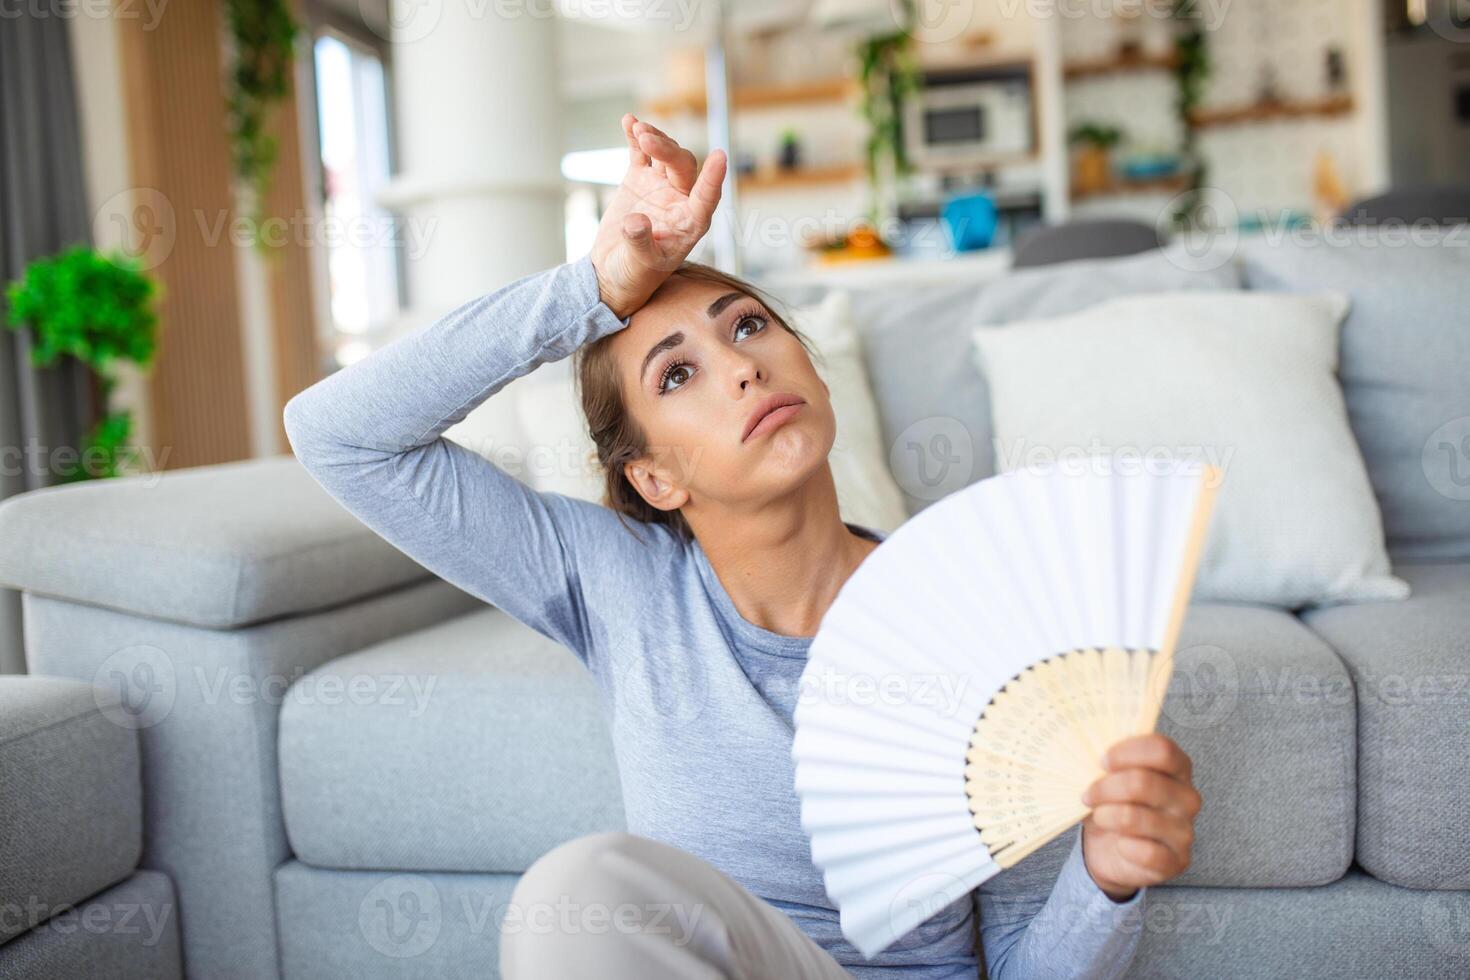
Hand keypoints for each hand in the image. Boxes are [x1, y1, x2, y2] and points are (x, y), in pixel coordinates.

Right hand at [589, 114, 727, 319]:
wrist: (612, 271)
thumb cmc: (634, 275)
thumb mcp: (638, 264)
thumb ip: (640, 243)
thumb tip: (636, 222)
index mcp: (691, 223)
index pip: (707, 198)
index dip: (713, 178)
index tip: (720, 156)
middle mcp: (681, 201)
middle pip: (682, 166)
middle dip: (666, 150)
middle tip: (646, 140)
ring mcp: (661, 187)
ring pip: (665, 154)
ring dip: (654, 138)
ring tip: (636, 129)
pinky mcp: (640, 180)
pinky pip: (641, 153)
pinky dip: (636, 137)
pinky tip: (628, 121)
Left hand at [1079, 733, 1201, 902]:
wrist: (1112, 851)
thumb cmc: (1114, 805)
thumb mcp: (1111, 778)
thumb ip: (1110, 763)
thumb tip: (1087, 753)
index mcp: (1178, 769)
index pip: (1162, 750)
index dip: (1127, 753)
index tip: (1102, 761)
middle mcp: (1187, 798)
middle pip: (1144, 782)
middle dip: (1105, 787)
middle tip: (1088, 795)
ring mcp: (1184, 831)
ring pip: (1136, 817)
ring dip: (1106, 816)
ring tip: (1099, 816)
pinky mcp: (1177, 861)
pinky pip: (1146, 852)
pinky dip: (1124, 847)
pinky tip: (1120, 844)